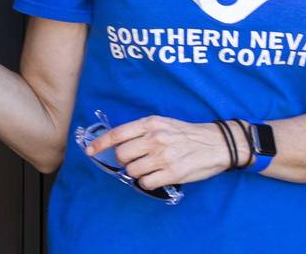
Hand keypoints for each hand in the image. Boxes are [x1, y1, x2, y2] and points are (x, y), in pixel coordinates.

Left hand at [84, 116, 237, 189]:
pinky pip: (146, 183)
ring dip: (137, 172)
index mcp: (150, 124)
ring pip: (133, 170)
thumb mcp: (162, 123)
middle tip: (134, 161)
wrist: (216, 143)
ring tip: (149, 168)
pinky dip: (147, 182)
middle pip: (122, 155)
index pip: (118, 134)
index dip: (100, 144)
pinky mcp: (172, 173)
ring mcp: (163, 156)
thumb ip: (141, 131)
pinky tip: (156, 176)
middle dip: (124, 161)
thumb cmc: (186, 133)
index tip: (90, 151)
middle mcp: (155, 138)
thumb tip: (117, 143)